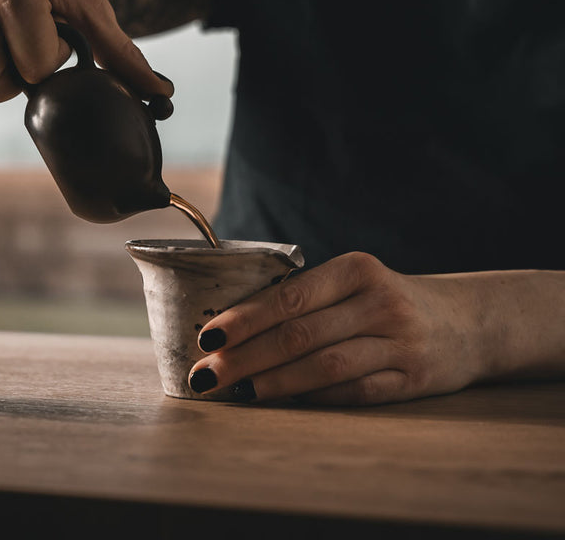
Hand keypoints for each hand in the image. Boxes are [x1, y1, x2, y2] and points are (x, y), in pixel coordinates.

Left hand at [188, 252, 492, 404]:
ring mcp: (399, 342)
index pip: (289, 296)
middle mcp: (379, 302)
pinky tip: (282, 401)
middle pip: (300, 335)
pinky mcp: (411, 379)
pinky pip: (353, 393)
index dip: (245, 319)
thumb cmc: (385, 299)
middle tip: (207, 375)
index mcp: (356, 269)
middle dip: (246, 357)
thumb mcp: (352, 281)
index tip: (208, 337)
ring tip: (237, 392)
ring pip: (324, 367)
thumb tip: (233, 328)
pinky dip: (313, 399)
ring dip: (273, 383)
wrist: (464, 321)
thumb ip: (305, 296)